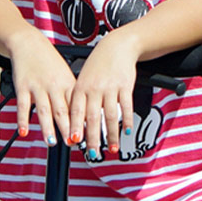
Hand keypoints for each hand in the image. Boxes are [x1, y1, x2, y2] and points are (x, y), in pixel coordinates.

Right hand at [6, 28, 75, 144]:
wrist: (29, 43)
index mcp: (69, 85)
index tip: (85, 137)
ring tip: (51, 142)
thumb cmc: (50, 63)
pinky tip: (23, 131)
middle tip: (71, 143)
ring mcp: (38, 87)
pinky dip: (23, 119)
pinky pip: (23, 105)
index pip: (77, 107)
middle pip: (62, 110)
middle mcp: (55, 86)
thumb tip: (83, 121)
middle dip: (67, 128)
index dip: (81, 123)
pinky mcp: (23, 86)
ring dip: (47, 127)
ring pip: (44, 109)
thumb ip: (73, 98)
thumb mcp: (67, 77)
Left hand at [70, 30, 139, 158]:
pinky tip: (127, 132)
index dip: (75, 127)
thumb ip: (80, 101)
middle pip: (93, 117)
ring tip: (113, 149)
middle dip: (93, 138)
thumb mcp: (84, 80)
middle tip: (93, 154)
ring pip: (110, 116)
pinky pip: (126, 107)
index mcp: (81, 87)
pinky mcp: (125, 86)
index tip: (74, 141)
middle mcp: (94, 88)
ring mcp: (110, 87)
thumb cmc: (98, 66)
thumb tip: (77, 125)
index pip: (76, 111)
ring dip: (112, 135)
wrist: (117, 47)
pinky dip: (127, 121)